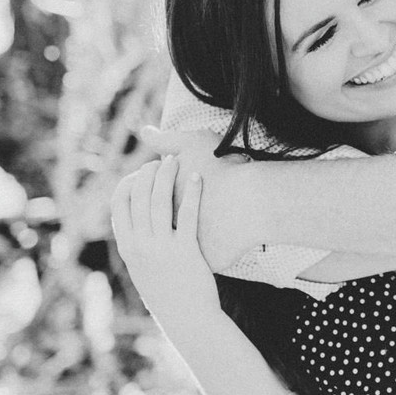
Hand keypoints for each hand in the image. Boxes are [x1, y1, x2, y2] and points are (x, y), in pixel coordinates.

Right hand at [110, 155, 217, 316]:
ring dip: (166, 176)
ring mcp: (161, 248)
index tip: (141, 172)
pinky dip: (191, 192)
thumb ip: (137, 249)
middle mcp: (140, 247)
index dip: (129, 182)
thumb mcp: (143, 273)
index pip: (118, 204)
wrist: (189, 321)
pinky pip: (186, 214)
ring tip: (175, 161)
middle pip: (138, 197)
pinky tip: (197, 177)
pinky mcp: (185, 251)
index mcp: (128, 249)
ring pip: (159, 202)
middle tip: (160, 160)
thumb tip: (135, 230)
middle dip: (147, 173)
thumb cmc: (169, 296)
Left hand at [138, 126, 255, 268]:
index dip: (158, 196)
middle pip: (156, 233)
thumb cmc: (222, 168)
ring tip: (189, 234)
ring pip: (175, 253)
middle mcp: (164, 232)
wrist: (251, 200)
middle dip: (161, 228)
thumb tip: (144, 130)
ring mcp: (185, 251)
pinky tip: (207, 247)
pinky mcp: (208, 263)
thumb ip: (165, 140)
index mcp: (159, 205)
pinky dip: (204, 255)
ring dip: (178, 246)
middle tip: (174, 218)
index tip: (172, 189)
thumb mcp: (191, 145)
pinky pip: (202, 263)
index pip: (145, 205)